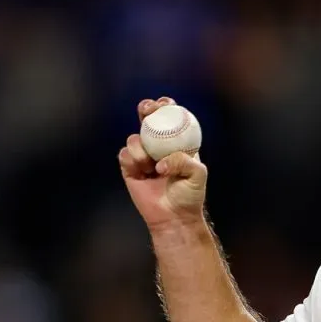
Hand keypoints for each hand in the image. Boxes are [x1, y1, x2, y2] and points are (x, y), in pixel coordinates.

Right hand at [119, 97, 207, 231]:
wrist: (174, 217)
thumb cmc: (190, 195)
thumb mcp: (197, 175)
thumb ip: (184, 162)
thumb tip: (161, 160)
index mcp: (178, 142)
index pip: (171, 118)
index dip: (166, 106)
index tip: (164, 104)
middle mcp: (159, 145)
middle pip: (148, 119)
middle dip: (146, 109)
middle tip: (147, 111)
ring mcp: (143, 156)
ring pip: (134, 138)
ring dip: (140, 148)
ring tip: (150, 166)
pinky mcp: (130, 168)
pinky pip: (124, 155)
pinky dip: (131, 160)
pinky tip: (140, 171)